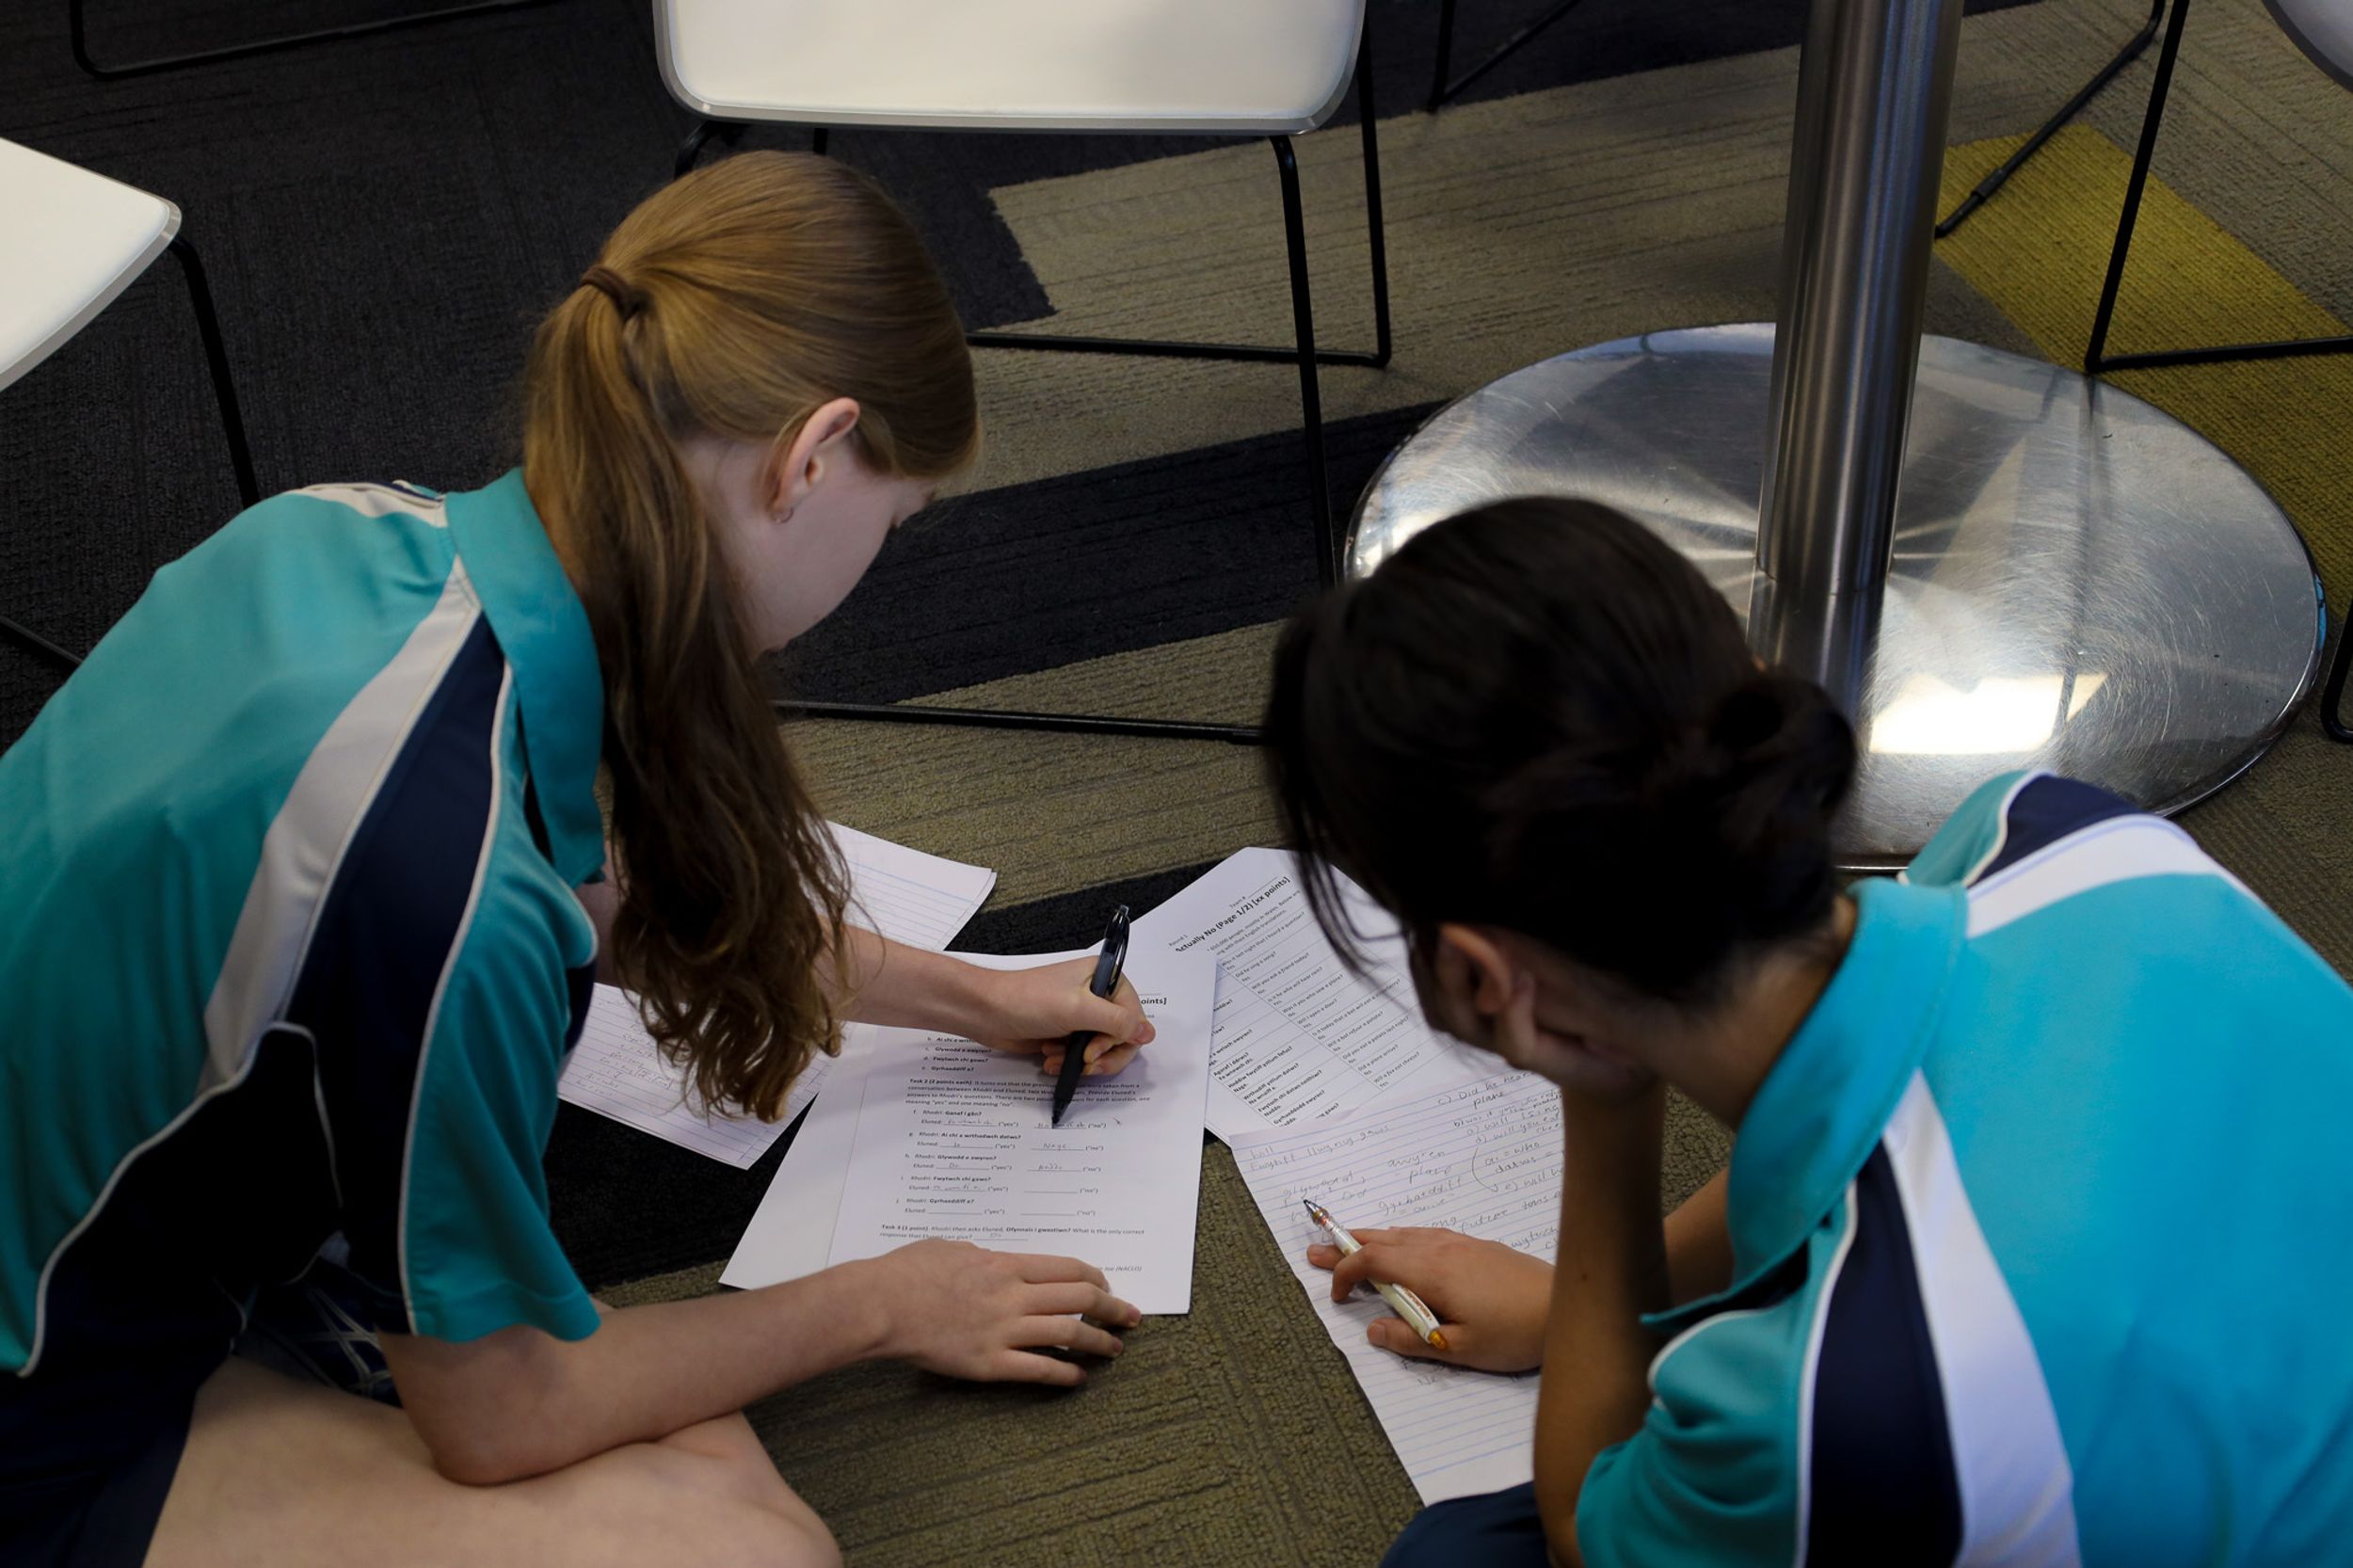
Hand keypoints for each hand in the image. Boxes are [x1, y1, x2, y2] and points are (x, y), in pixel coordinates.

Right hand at [858, 1239, 1141, 1385]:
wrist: (880, 1304)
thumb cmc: (906, 1271)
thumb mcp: (951, 1246)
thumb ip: (980, 1255)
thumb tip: (992, 1260)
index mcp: (1005, 1263)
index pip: (1067, 1269)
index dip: (1095, 1279)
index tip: (1106, 1287)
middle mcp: (1012, 1296)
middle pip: (1078, 1299)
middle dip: (1112, 1308)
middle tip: (1131, 1316)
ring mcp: (1002, 1331)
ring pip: (1067, 1335)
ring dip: (1098, 1342)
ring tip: (1115, 1349)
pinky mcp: (988, 1363)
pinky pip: (1038, 1370)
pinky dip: (1064, 1374)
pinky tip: (1079, 1378)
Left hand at [966, 958, 1154, 1077]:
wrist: (986, 1012)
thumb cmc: (1027, 1001)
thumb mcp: (1077, 1009)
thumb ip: (1117, 1021)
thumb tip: (1148, 1033)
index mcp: (1104, 977)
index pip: (1134, 1016)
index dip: (1119, 1038)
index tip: (1095, 1050)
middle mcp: (1097, 995)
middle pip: (1122, 1037)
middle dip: (1102, 1055)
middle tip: (1083, 1063)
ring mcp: (1082, 1016)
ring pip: (1103, 1051)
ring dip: (1082, 1062)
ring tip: (1057, 1059)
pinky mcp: (1067, 1033)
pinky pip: (1082, 1056)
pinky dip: (1069, 1063)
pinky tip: (1050, 1060)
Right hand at [1307, 1227, 1553, 1372]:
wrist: (1565, 1307)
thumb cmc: (1513, 1333)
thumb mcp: (1459, 1350)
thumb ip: (1411, 1340)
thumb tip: (1374, 1330)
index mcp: (1430, 1271)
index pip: (1372, 1261)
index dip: (1345, 1274)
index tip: (1336, 1297)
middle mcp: (1440, 1248)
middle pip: (1382, 1239)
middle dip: (1346, 1245)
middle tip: (1314, 1250)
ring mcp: (1459, 1243)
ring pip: (1403, 1233)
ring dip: (1371, 1239)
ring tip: (1348, 1242)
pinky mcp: (1475, 1245)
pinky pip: (1424, 1234)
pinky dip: (1399, 1238)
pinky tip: (1401, 1247)